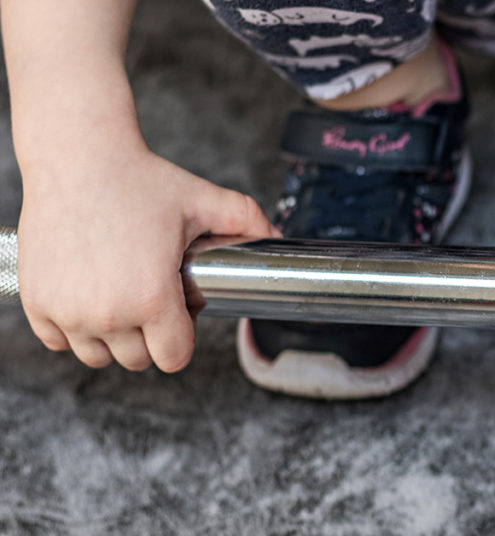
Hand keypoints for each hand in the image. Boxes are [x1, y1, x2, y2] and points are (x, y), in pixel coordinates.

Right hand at [17, 145, 277, 371]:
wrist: (77, 158)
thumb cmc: (138, 180)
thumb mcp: (204, 201)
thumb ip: (247, 221)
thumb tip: (276, 238)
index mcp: (152, 299)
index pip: (174, 358)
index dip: (183, 339)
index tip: (180, 315)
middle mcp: (107, 313)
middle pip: (138, 360)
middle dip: (151, 337)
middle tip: (153, 299)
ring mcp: (68, 311)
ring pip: (98, 356)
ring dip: (113, 338)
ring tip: (122, 300)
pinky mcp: (38, 302)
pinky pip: (59, 341)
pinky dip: (74, 328)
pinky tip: (90, 299)